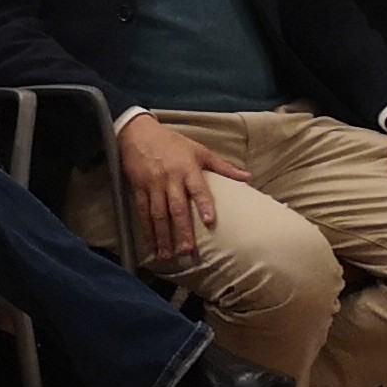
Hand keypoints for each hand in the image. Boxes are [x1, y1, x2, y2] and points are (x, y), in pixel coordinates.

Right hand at [117, 113, 248, 266]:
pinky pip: (142, 211)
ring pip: (157, 214)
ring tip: (167, 254)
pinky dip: (146, 228)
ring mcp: (152, 185)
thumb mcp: (200, 151)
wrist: (137, 133)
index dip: (203, 204)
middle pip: (176, 207)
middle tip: (188, 250)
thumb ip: (223, 167)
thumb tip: (248, 178)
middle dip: (181, 230)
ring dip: (162, 235)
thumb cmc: (173, 143)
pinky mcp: (138, 188)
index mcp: (187, 169)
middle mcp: (169, 179)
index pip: (198, 189)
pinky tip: (150, 243)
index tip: (210, 221)